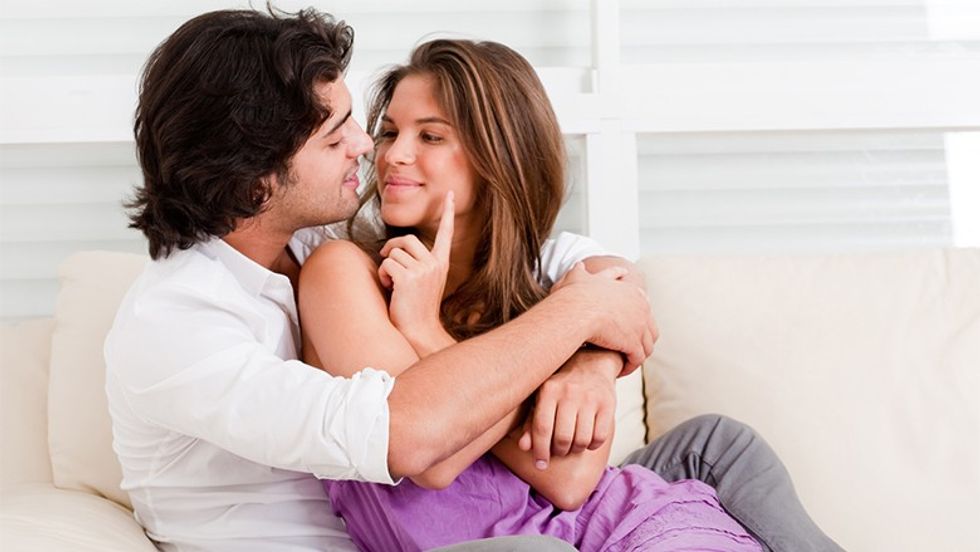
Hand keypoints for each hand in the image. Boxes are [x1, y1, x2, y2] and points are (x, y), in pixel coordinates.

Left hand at [378, 191, 454, 335]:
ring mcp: (424, 271)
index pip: (445, 232)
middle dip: (392, 248)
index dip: (447, 212)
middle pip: (407, 239)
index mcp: (442, 263)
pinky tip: (390, 288)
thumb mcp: (425, 282)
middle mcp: (435, 264)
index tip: (449, 195)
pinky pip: (387, 264)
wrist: (419, 332)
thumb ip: (418, 264)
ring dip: (387, 267)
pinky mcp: (409, 278)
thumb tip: (393, 251)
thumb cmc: (417, 308)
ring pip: (394, 253)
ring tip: (392, 284)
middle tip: (386, 261)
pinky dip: (384, 275)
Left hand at [518, 349, 619, 468]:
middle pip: (562, 438)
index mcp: (548, 389)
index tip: (540, 464)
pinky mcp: (608, 403)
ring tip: (572, 445)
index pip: (542, 428)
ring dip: (575, 450)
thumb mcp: (542, 399)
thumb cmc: (561, 387)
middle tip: (558, 451)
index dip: (540, 451)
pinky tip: (587, 439)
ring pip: (582, 440)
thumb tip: (524, 447)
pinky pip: (599, 438)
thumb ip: (531, 423)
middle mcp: (569, 392)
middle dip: (559, 452)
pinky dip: (592, 445)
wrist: (592, 363)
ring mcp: (590, 397)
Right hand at [551, 262, 656, 375]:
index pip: (644, 309)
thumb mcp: (580, 276)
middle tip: (628, 350)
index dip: (636, 322)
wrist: (575, 309)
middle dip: (641, 341)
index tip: (624, 331)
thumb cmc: (574, 294)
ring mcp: (640, 327)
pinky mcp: (633, 344)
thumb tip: (580, 265)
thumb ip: (582, 271)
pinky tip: (620, 370)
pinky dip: (630, 366)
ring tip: (625, 362)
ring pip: (646, 347)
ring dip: (636, 356)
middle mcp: (642, 308)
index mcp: (634, 293)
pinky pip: (637, 360)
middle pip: (650, 329)